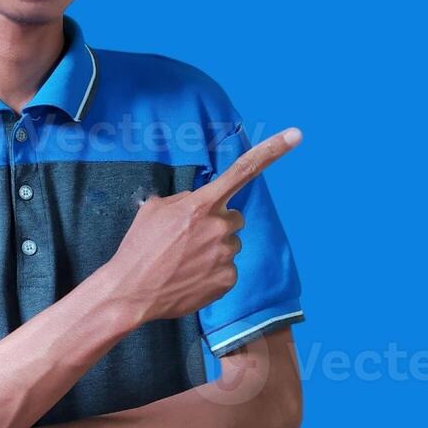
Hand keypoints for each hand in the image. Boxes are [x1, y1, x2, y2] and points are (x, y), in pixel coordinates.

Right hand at [107, 126, 302, 323]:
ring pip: (230, 245)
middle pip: (233, 218)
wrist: (132, 292)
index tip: (296, 135)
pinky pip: (228, 270)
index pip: (243, 170)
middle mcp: (220, 226)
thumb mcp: (154, 210)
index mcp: (202, 204)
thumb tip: (198, 201)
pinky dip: (212, 273)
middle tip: (189, 240)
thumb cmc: (139, 248)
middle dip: (217, 225)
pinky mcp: (228, 280)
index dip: (272, 151)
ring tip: (184, 262)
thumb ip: (183, 200)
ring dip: (213, 250)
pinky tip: (190, 277)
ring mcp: (226, 255)